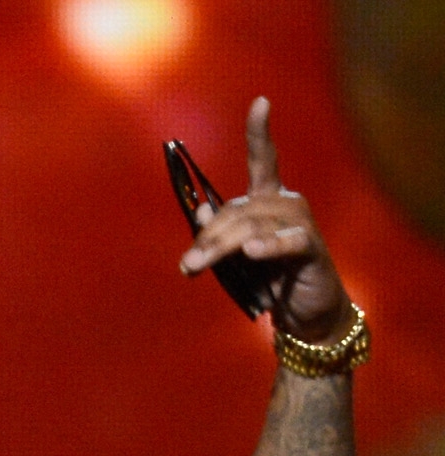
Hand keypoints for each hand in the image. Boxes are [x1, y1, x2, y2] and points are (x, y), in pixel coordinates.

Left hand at [179, 98, 349, 340]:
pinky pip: (286, 243)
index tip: (260, 102)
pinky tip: (253, 252)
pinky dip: (268, 248)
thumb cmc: (268, 278)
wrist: (303, 311)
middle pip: (238, 210)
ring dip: (219, 249)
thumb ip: (218, 233)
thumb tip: (199, 213)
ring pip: (251, 228)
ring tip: (195, 269)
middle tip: (187, 265)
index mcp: (268, 199)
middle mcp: (287, 203)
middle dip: (208, 237)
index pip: (263, 160)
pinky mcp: (310, 248)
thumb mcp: (236, 254)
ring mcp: (301, 223)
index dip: (260, 132)